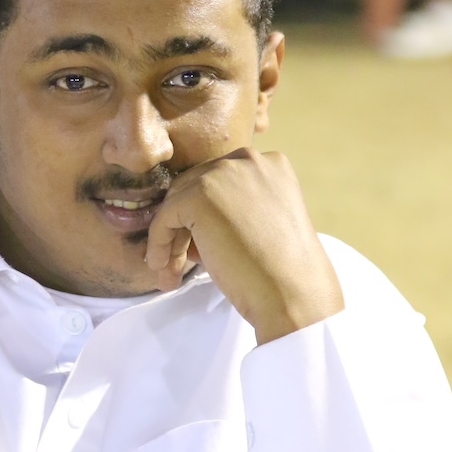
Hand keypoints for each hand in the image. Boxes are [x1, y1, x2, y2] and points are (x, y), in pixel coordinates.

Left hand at [143, 149, 343, 343]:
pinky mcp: (200, 195)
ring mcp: (224, 173)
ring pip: (178, 202)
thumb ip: (233, 212)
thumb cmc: (283, 271)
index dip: (205, 216)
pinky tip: (164, 268)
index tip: (199, 248)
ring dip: (171, 239)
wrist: (293, 291)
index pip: (221, 183)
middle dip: (185, 227)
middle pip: (196, 188)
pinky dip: (159, 243)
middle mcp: (248, 160)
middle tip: (178, 263)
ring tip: (170, 273)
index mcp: (271, 165)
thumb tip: (190, 226)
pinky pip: (165, 217)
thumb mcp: (263, 227)